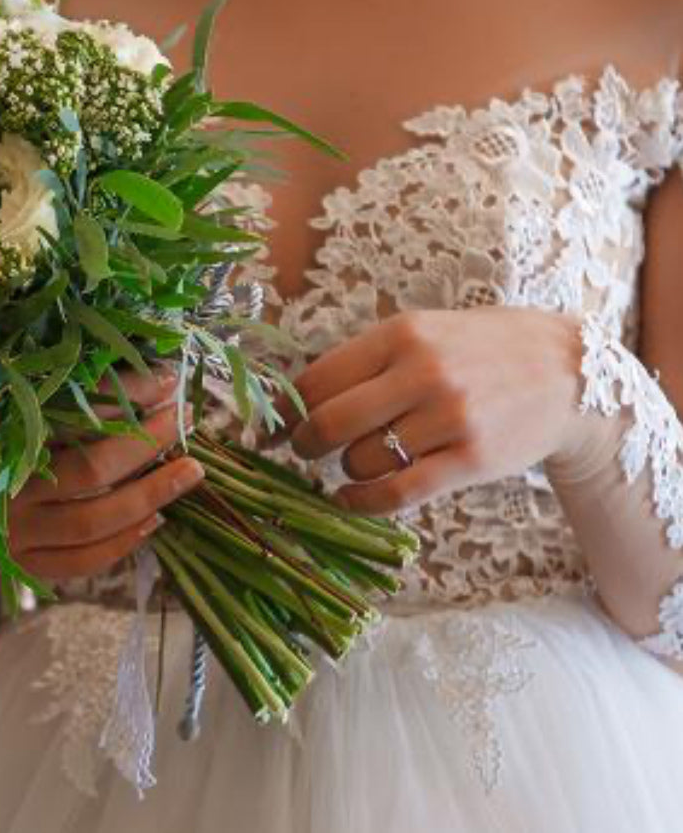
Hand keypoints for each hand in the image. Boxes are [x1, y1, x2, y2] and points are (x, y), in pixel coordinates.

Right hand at [0, 373, 203, 579]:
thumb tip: (141, 377)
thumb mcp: (1, 410)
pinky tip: (156, 520)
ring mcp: (12, 532)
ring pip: (92, 521)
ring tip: (189, 472)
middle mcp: (4, 486)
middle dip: (145, 444)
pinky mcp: (19, 564)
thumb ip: (56, 397)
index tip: (166, 379)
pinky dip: (122, 542)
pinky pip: (80, 561)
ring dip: (148, 496)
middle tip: (184, 420)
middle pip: (90, 469)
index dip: (124, 393)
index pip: (71, 409)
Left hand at [290, 308, 590, 514]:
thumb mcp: (422, 331)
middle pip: (329, 423)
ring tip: (355, 461)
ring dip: (346, 469)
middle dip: (302, 443)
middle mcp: (422, 373)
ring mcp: (449, 418)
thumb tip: (295, 397)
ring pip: (362, 460)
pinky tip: (349, 499)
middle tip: (299, 450)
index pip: (317, 378)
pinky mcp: (472, 460)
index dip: (282, 409)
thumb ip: (366, 359)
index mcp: (400, 334)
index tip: (268, 426)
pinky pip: (398, 492)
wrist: (567, 372)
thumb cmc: (478, 349)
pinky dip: (362, 502)